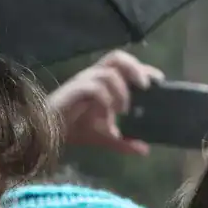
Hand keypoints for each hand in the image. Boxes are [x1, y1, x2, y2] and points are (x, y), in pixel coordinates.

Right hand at [49, 50, 164, 154]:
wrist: (47, 134)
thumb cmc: (75, 130)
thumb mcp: (105, 137)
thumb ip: (125, 142)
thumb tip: (145, 149)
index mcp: (103, 82)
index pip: (125, 66)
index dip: (143, 69)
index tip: (160, 80)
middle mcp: (94, 76)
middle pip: (116, 57)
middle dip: (135, 68)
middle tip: (146, 87)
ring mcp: (83, 81)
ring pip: (107, 72)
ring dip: (121, 91)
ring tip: (125, 111)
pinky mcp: (73, 90)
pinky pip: (94, 87)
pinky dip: (106, 102)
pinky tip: (109, 118)